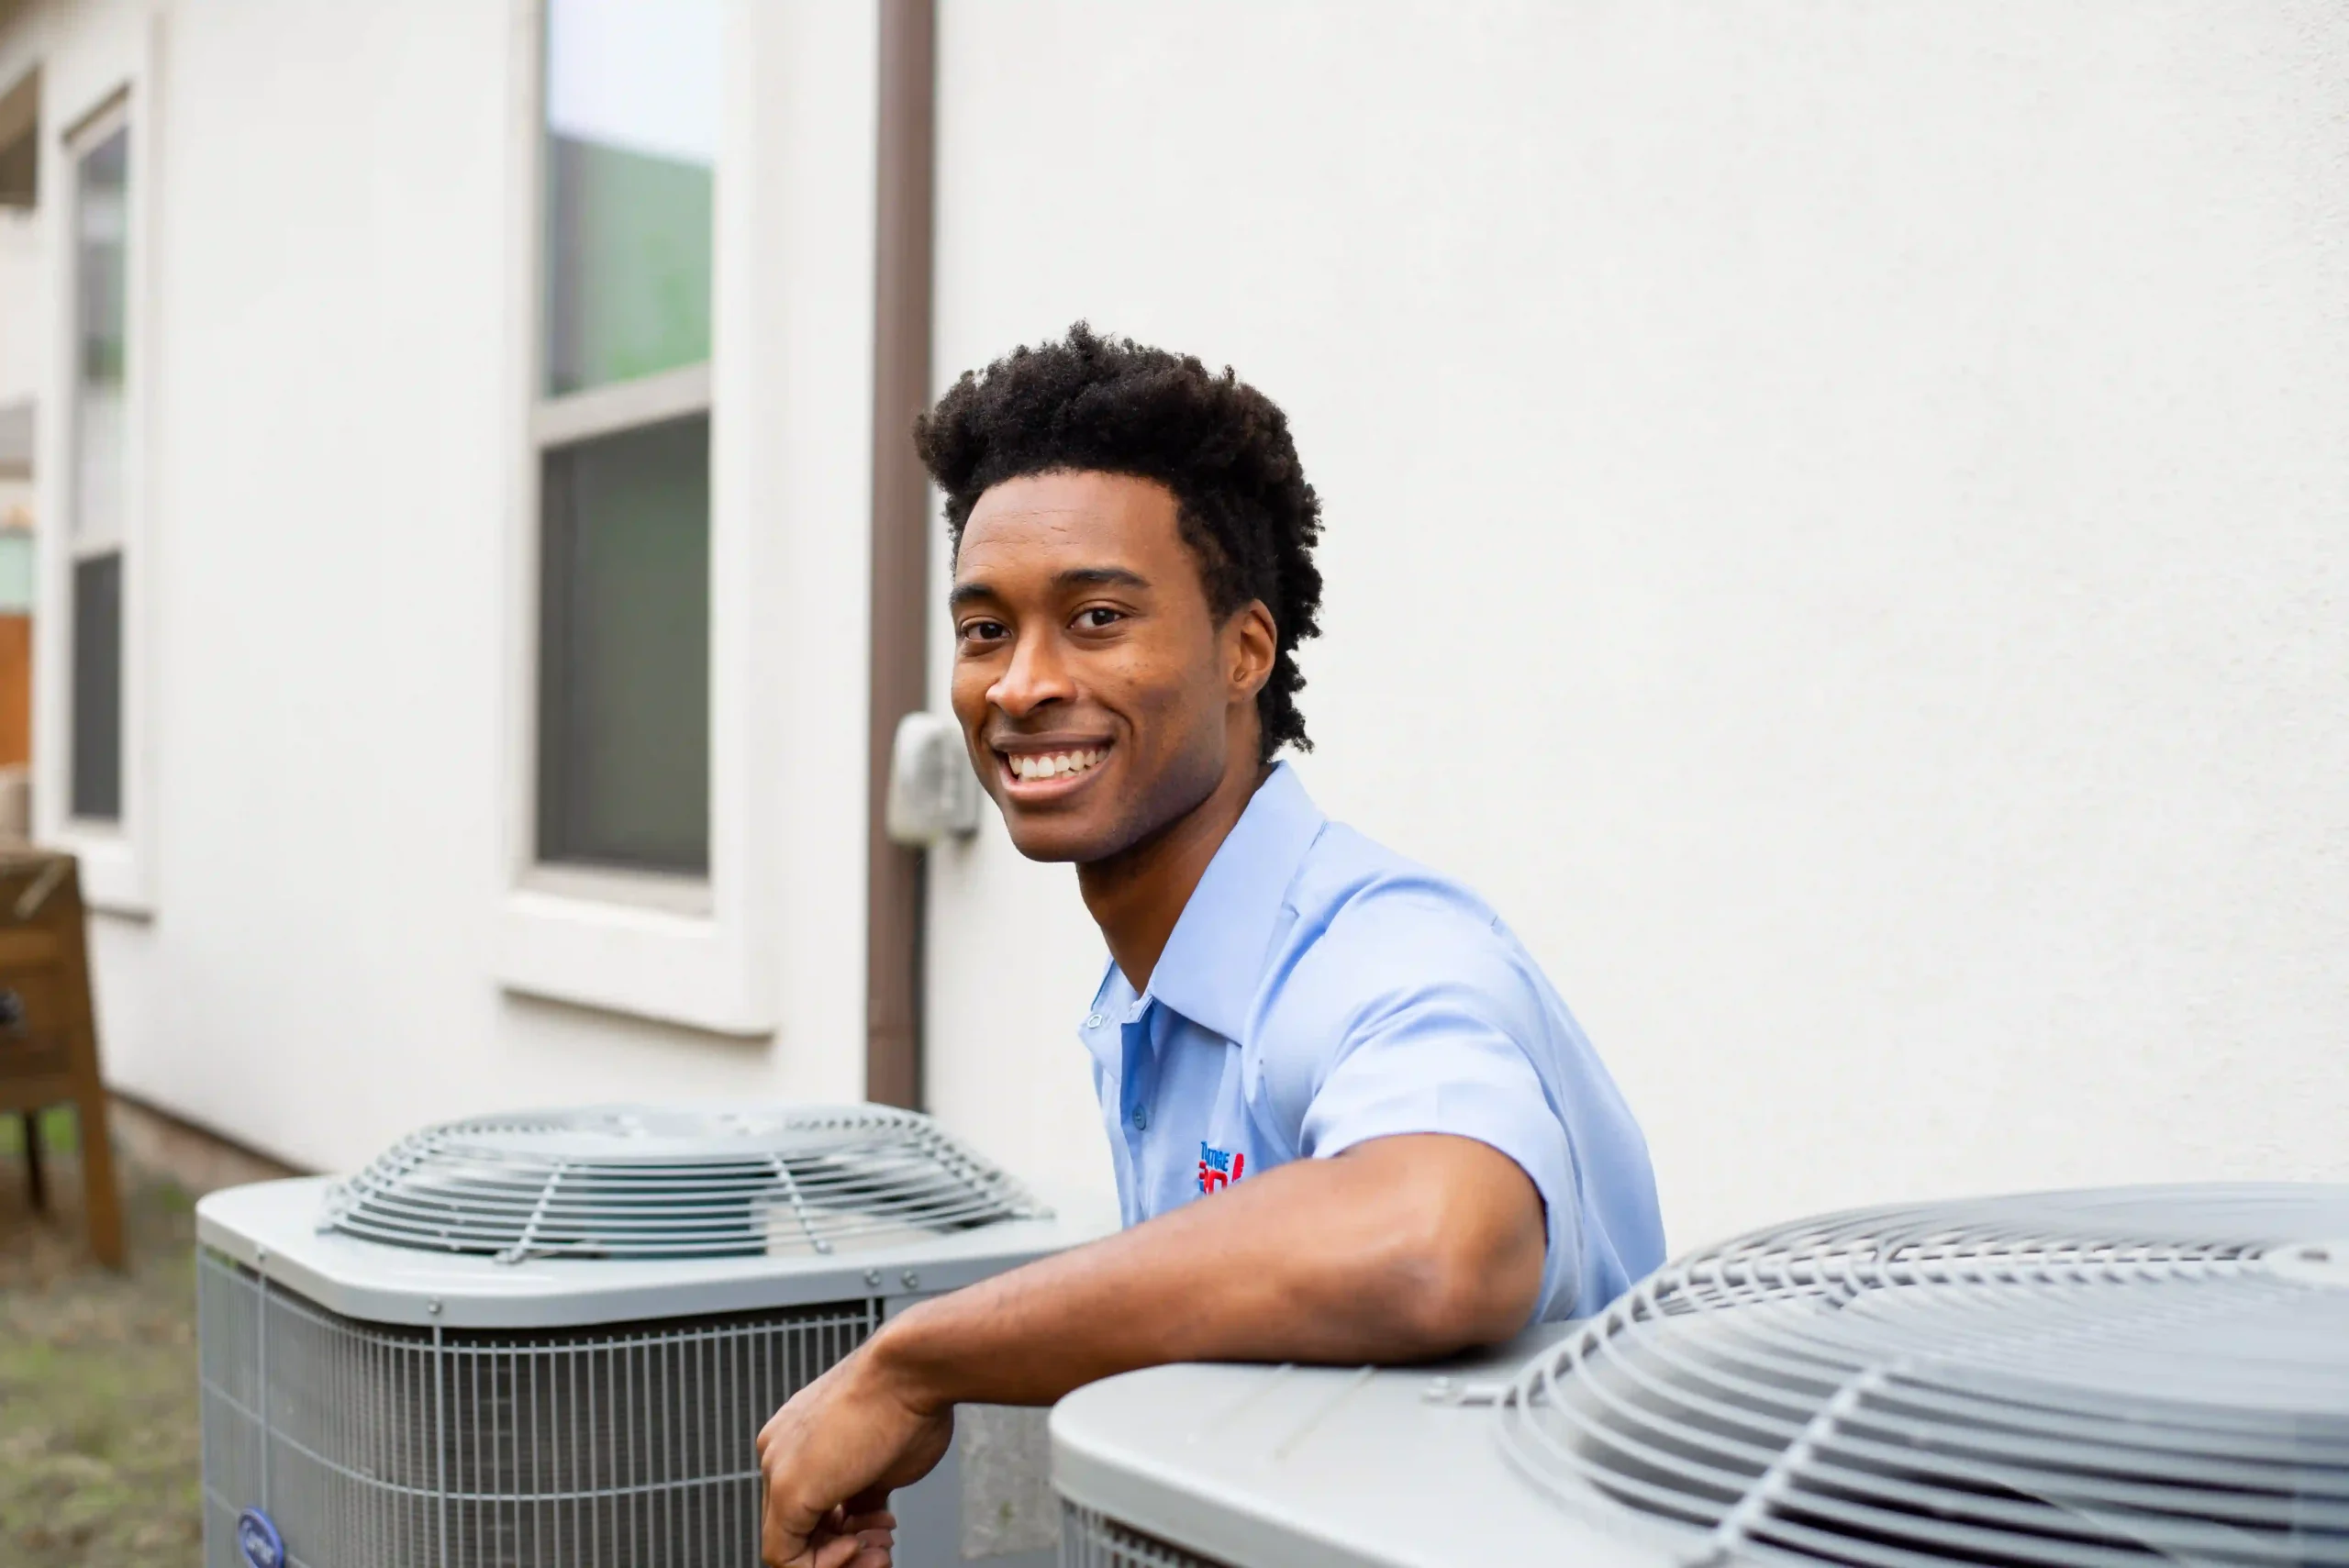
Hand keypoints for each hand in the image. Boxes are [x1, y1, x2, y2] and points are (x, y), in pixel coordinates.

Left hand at [757, 1343, 953, 1567]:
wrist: (910, 1370)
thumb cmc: (908, 1401)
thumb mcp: (884, 1462)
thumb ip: (863, 1494)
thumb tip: (863, 1519)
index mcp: (797, 1439)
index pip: (809, 1506)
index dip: (846, 1532)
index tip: (881, 1532)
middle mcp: (778, 1452)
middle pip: (797, 1527)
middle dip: (844, 1548)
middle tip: (881, 1549)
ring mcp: (778, 1469)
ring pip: (790, 1545)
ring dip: (839, 1559)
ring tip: (879, 1548)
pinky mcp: (788, 1491)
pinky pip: (785, 1557)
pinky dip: (825, 1565)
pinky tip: (859, 1545)